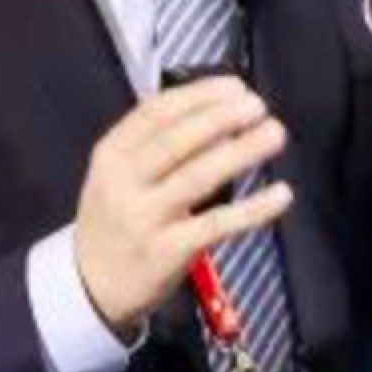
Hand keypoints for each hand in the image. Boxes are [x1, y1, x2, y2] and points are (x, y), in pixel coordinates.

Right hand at [73, 76, 292, 336]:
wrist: (90, 285)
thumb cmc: (116, 219)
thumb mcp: (117, 174)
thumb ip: (156, 143)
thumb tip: (219, 109)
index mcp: (111, 154)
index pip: (155, 113)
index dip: (199, 95)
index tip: (235, 86)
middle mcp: (124, 182)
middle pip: (176, 141)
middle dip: (221, 118)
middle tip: (257, 106)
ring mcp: (145, 218)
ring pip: (198, 177)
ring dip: (241, 152)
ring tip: (274, 134)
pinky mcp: (167, 251)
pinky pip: (217, 224)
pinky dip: (253, 208)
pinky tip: (281, 194)